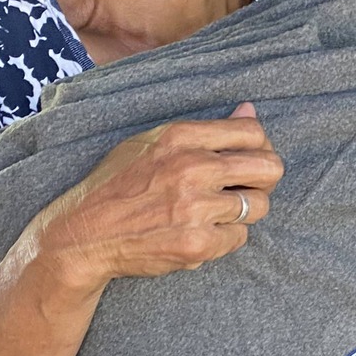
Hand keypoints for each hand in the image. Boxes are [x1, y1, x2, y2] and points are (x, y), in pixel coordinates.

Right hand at [36, 103, 281, 289]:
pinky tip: (200, 231)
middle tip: (247, 187)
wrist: (85, 234)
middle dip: (264, 179)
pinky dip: (225, 237)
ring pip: (259, 206)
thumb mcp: (152, 142)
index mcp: (180, 137)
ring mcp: (196, 209)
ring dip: (244, 211)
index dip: (260, 147)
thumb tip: (250, 112)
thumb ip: (205, 130)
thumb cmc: (118, 185)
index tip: (249, 158)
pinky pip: (239, 237)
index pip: (253, 133)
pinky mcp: (198, 244)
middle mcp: (192, 169)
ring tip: (217, 211)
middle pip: (270, 168)